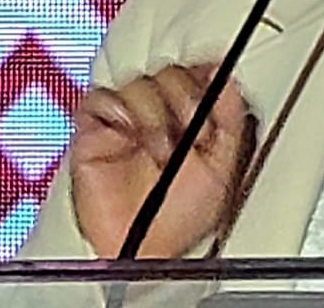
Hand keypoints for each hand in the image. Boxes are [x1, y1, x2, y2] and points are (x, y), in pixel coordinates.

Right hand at [69, 62, 254, 258]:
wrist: (143, 251)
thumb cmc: (181, 218)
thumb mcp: (222, 169)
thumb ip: (230, 122)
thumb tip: (230, 82)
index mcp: (191, 116)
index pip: (197, 72)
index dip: (206, 74)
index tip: (215, 82)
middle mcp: (159, 112)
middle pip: (171, 72)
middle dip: (186, 97)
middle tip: (193, 131)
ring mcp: (126, 120)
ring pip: (139, 83)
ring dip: (154, 114)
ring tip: (160, 150)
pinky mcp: (93, 132)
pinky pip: (98, 100)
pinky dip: (115, 109)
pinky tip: (128, 134)